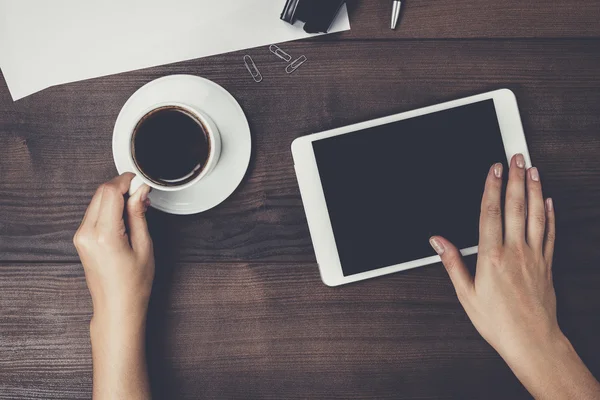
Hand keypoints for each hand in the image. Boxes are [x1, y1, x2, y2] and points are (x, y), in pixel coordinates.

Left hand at [74, 173, 154, 323]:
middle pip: (101, 193)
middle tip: (142, 194)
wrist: (117, 307)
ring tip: (136, 208)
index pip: (110, 192)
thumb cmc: (133, 284)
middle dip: (122, 187)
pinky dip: (109, 208)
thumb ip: (138, 214)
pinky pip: (94, 213)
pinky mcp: (81, 239)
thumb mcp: (144, 246)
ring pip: (97, 200)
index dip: (127, 181)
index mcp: (104, 235)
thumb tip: (140, 191)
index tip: (141, 182)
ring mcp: (80, 236)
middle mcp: (87, 233)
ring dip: (116, 197)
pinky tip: (125, 216)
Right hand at [431, 154, 599, 398]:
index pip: (491, 213)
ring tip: (533, 169)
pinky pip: (550, 233)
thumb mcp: (466, 294)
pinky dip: (550, 214)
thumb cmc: (498, 321)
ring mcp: (534, 256)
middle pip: (516, 206)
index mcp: (492, 256)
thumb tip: (438, 241)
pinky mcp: (547, 264)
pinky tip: (549, 201)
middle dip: (516, 178)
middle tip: (517, 156)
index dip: (492, 187)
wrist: (532, 341)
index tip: (494, 168)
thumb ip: (452, 263)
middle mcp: (515, 251)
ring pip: (537, 214)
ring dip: (535, 189)